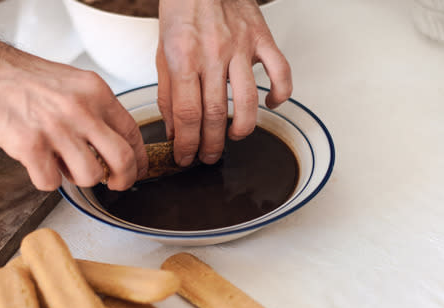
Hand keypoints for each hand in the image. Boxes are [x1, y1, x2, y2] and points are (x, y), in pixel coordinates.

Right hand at [0, 44, 147, 190]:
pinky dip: (46, 180)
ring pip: (89, 176)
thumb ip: (93, 111)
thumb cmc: (20, 78)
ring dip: (78, 179)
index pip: (132, 133)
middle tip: (113, 185)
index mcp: (95, 92)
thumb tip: (109, 146)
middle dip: (122, 180)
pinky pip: (52, 182)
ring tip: (62, 165)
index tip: (134, 171)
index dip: (138, 160)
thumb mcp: (71, 84)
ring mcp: (56, 128)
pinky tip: (37, 164)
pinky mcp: (30, 145)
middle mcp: (80, 109)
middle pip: (122, 159)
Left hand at [156, 0, 291, 165]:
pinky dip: (280, 93)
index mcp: (184, 58)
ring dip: (243, 127)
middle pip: (216, 113)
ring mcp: (241, 47)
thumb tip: (173, 129)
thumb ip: (168, 94)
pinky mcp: (262, 39)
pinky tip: (270, 103)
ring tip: (234, 137)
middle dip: (212, 144)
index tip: (186, 156)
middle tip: (209, 156)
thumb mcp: (162, 53)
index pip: (187, 114)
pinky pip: (280, 72)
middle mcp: (213, 54)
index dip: (187, 143)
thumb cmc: (182, 11)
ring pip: (248, 100)